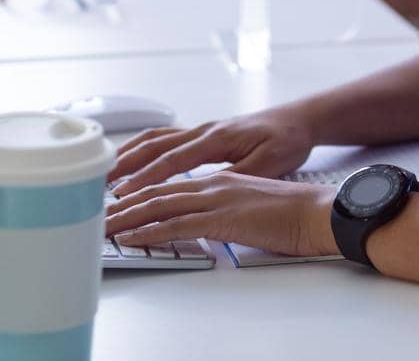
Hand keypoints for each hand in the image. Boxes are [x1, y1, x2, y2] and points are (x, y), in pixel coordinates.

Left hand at [105, 172, 335, 256]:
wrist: (321, 211)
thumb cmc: (296, 212)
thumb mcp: (254, 204)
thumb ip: (228, 209)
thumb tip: (210, 223)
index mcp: (221, 180)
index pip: (170, 185)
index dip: (140, 193)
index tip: (117, 203)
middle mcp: (214, 184)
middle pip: (157, 191)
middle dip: (123, 204)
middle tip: (98, 214)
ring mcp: (217, 198)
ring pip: (160, 205)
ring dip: (127, 217)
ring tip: (104, 226)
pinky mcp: (223, 217)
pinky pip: (177, 224)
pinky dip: (150, 231)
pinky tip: (132, 237)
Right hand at [110, 109, 314, 195]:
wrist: (298, 119)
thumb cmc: (286, 140)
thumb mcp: (268, 163)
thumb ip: (236, 175)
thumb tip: (206, 190)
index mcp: (217, 138)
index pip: (173, 160)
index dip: (147, 178)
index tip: (125, 194)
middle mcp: (204, 130)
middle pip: (155, 146)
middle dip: (126, 166)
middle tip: (100, 186)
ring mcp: (202, 129)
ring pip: (156, 139)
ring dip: (129, 155)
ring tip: (105, 174)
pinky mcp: (203, 134)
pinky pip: (165, 138)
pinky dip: (143, 148)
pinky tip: (132, 160)